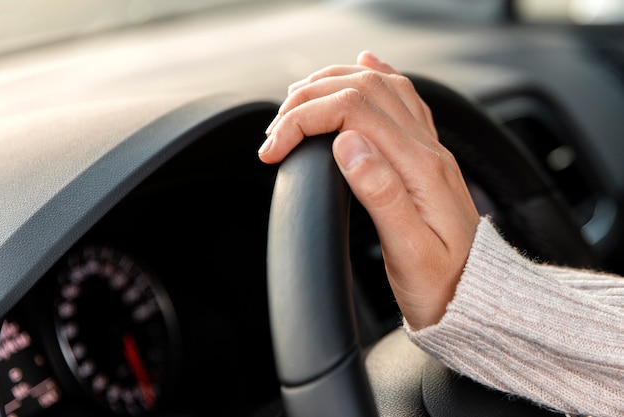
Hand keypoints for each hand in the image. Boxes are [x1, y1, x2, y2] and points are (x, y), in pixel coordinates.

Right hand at [258, 51, 479, 329]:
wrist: (475, 296)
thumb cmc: (441, 283)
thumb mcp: (410, 252)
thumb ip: (382, 194)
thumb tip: (346, 144)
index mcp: (421, 168)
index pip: (354, 113)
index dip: (306, 119)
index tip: (274, 146)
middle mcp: (428, 149)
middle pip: (364, 89)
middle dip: (310, 98)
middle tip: (276, 130)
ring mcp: (429, 149)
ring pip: (382, 87)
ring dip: (335, 83)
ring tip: (300, 99)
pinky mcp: (425, 157)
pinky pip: (404, 101)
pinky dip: (378, 77)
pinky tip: (367, 66)